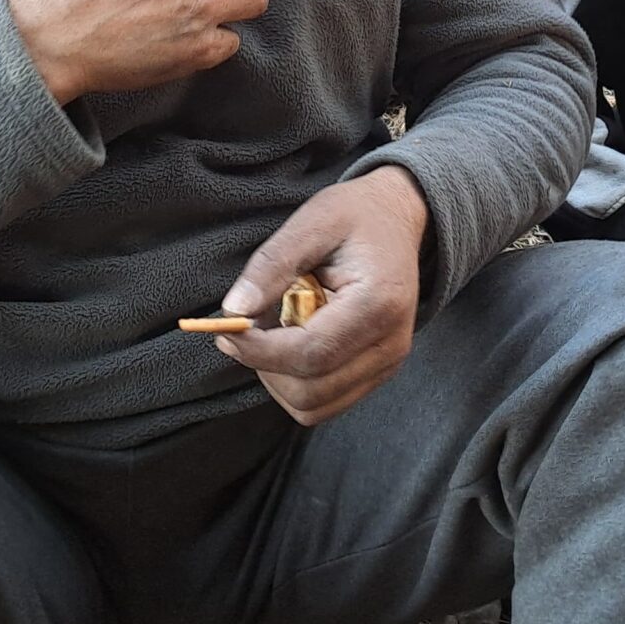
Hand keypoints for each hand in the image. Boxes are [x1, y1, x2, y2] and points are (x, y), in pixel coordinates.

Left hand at [214, 167, 430, 423]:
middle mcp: (391, 344)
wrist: (397, 220)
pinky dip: (294, 381)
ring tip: (275, 329)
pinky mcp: (378, 373)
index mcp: (379, 303)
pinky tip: (291, 341)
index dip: (259, 350)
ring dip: (278, 377)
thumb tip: (234, 311)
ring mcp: (388, 365)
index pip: (310, 353)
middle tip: (246, 327)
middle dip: (265, 365)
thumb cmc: (355, 217)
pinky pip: (324, 402)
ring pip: (313, 406)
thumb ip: (273, 265)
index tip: (227, 328)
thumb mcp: (313, 221)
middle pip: (310, 390)